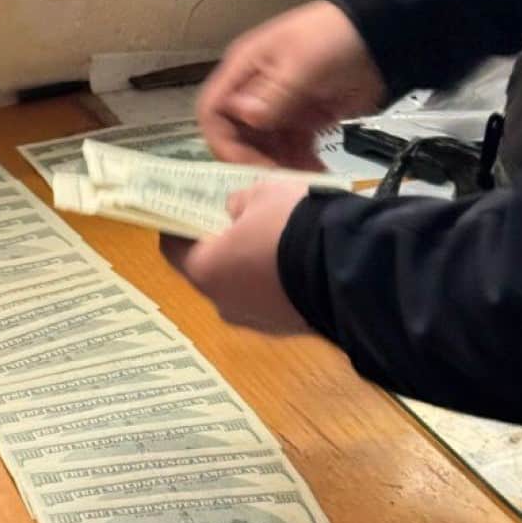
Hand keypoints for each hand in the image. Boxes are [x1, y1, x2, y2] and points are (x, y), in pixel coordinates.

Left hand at [160, 182, 311, 334]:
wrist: (347, 270)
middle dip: (223, 248)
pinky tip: (299, 262)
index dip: (178, 227)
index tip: (188, 211)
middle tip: (238, 222)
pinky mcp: (290, 330)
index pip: (173, 249)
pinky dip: (280, 283)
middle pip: (212, 271)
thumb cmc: (289, 226)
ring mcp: (259, 322)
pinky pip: (276, 300)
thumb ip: (240, 202)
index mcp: (205, 271)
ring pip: (246, 289)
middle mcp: (224, 305)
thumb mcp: (262, 193)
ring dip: (254, 268)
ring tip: (276, 241)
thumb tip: (237, 210)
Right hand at [197, 0, 385, 170]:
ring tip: (302, 181)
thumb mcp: (303, 63)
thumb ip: (273, 93)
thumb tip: (245, 117)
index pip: (213, 111)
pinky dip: (301, 164)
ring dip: (280, 167)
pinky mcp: (304, 120)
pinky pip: (292, 149)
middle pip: (238, 136)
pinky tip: (317, 174)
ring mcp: (280, 107)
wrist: (383, 34)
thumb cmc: (336, 38)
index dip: (223, 142)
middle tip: (279, 180)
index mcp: (244, 69)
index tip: (248, 164)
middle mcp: (255, 90)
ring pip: (265, 148)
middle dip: (255, 160)